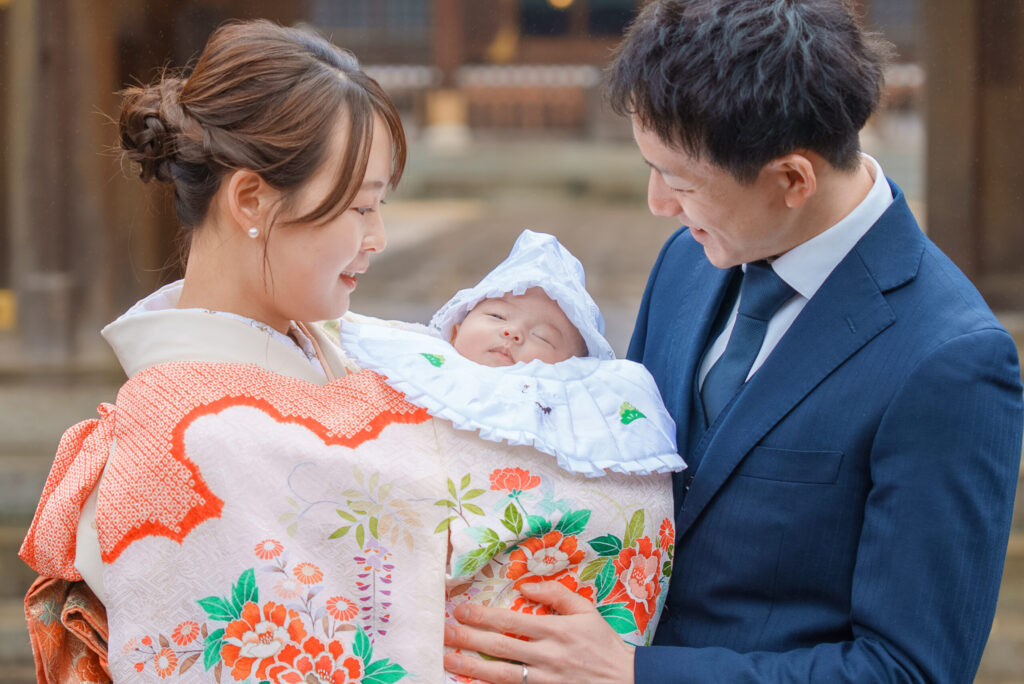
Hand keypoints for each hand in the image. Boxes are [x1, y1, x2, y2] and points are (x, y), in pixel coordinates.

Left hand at [443, 580, 635, 683]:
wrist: (626, 681)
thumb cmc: (604, 644)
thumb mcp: (586, 611)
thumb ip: (556, 594)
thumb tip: (525, 587)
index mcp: (557, 631)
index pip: (512, 621)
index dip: (483, 616)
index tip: (461, 610)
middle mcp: (548, 657)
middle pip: (500, 648)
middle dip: (468, 640)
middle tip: (444, 633)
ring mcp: (546, 681)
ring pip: (502, 675)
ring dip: (471, 667)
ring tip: (447, 660)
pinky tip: (471, 683)